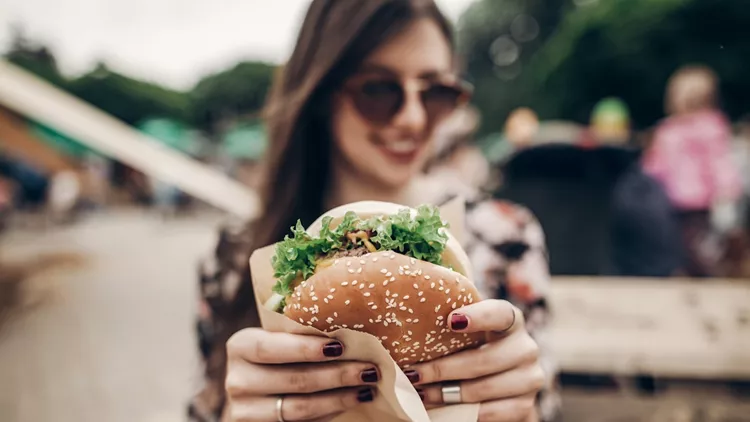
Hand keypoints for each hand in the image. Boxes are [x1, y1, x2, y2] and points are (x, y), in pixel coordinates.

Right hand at [224, 329, 378, 421]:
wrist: (256, 390)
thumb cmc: (277, 354)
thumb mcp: (279, 339)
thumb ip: (301, 333)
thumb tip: (350, 324)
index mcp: (241, 346)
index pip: (272, 347)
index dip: (305, 348)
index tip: (339, 346)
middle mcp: (237, 380)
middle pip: (293, 380)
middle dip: (336, 375)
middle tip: (369, 369)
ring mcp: (246, 410)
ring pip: (299, 407)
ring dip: (339, 398)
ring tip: (367, 388)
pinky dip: (330, 412)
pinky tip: (351, 401)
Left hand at [404, 300, 543, 421]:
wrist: (503, 383)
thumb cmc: (475, 347)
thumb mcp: (468, 331)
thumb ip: (451, 319)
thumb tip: (414, 310)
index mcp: (512, 320)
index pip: (500, 313)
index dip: (479, 316)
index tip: (451, 321)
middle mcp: (526, 347)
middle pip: (484, 360)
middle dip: (443, 369)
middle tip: (413, 374)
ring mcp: (529, 378)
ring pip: (482, 389)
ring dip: (446, 394)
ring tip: (420, 392)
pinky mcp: (525, 406)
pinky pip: (489, 412)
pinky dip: (461, 412)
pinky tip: (440, 408)